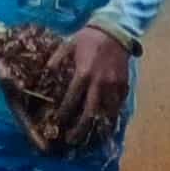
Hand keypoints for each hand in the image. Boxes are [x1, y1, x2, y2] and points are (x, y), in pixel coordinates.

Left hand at [58, 21, 132, 138]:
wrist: (115, 30)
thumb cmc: (89, 37)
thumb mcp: (69, 44)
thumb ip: (57, 60)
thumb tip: (45, 74)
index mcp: (84, 73)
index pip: (72, 99)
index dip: (64, 113)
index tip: (59, 122)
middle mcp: (99, 83)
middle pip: (90, 113)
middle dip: (80, 129)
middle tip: (72, 140)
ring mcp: (113, 86)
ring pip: (106, 114)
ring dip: (97, 128)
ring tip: (90, 138)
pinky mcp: (123, 86)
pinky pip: (118, 106)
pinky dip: (111, 117)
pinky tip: (105, 124)